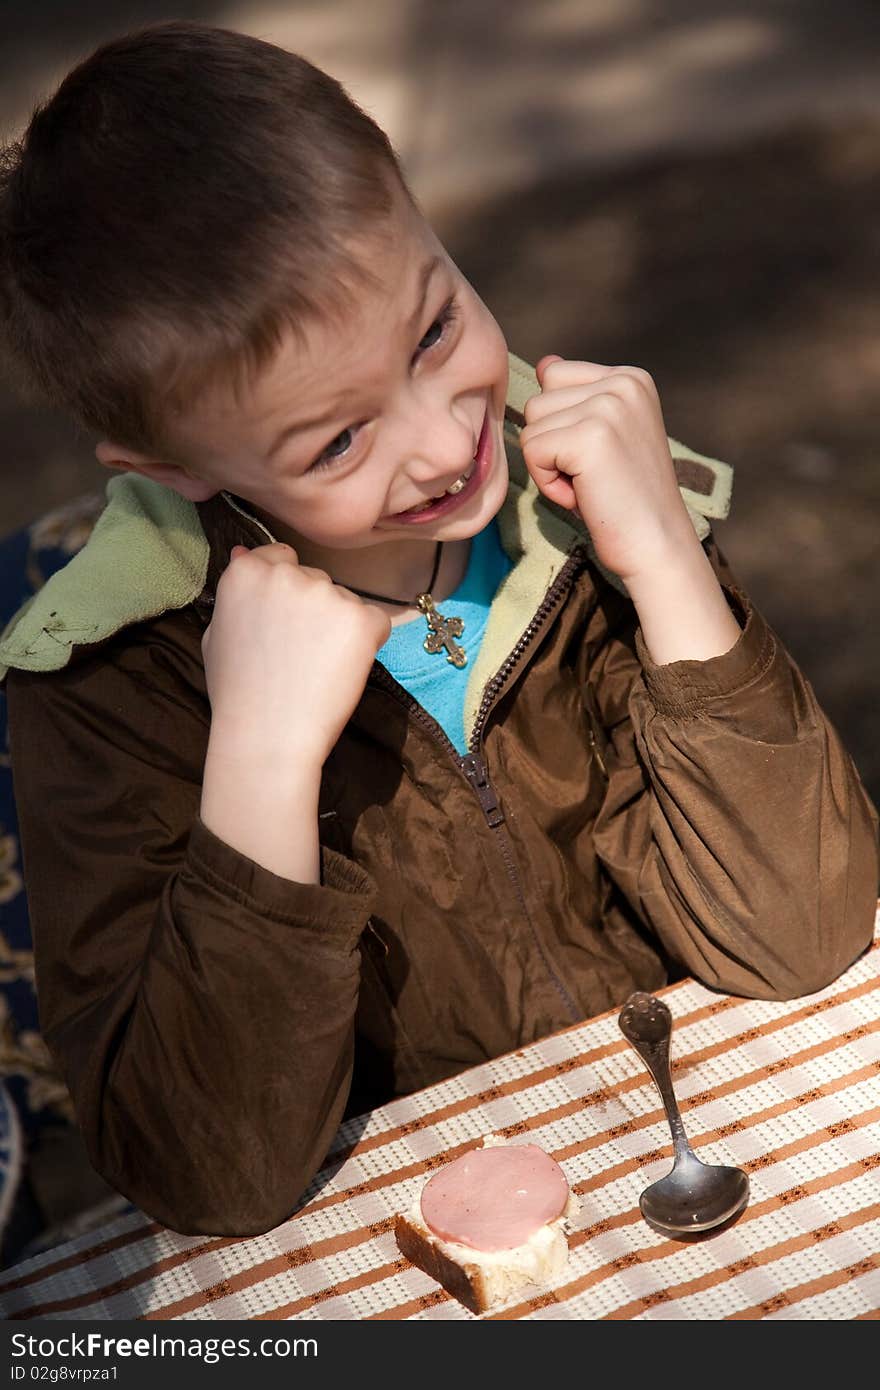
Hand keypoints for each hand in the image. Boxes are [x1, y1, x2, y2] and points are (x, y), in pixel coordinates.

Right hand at [202, 543, 390, 771]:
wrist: (267, 736)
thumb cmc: (237, 693)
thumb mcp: (215, 634)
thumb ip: (235, 593)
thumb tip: (244, 553)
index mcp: (247, 572)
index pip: (280, 556)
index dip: (285, 592)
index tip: (282, 624)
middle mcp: (287, 574)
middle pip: (314, 578)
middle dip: (312, 609)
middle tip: (297, 654)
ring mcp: (327, 594)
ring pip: (344, 600)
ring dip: (338, 627)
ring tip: (316, 668)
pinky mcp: (361, 619)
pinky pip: (376, 621)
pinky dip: (368, 643)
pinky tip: (342, 670)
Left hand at [519, 356, 695, 583]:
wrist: (657, 545)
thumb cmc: (625, 499)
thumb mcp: (603, 436)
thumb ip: (576, 398)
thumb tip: (544, 362)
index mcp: (631, 376)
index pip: (553, 375)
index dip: (561, 424)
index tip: (597, 455)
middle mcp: (623, 382)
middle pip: (538, 402)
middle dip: (552, 446)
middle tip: (594, 475)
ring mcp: (609, 406)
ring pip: (531, 426)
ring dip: (549, 466)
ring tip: (590, 484)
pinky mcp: (591, 436)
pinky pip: (532, 451)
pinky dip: (548, 483)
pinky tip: (584, 495)